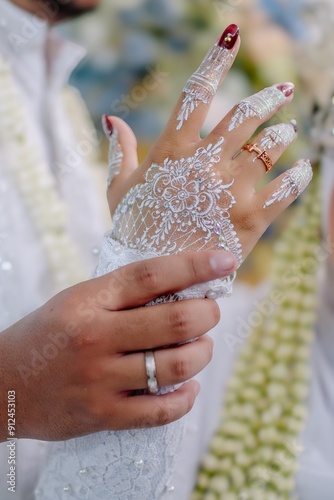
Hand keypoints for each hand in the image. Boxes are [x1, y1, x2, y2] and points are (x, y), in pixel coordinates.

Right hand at [0, 251, 235, 441]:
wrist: (1, 384)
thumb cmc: (47, 335)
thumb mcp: (77, 300)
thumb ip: (123, 293)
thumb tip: (183, 283)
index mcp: (88, 301)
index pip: (151, 275)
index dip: (194, 265)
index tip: (224, 260)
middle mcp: (95, 337)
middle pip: (174, 321)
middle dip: (208, 313)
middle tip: (211, 310)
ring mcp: (99, 379)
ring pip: (176, 365)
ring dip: (203, 353)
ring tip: (202, 346)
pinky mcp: (102, 415)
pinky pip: (161, 410)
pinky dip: (186, 398)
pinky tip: (189, 386)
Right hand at [103, 24, 311, 267]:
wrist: (155, 281)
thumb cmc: (135, 233)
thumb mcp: (119, 190)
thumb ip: (120, 152)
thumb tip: (111, 119)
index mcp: (172, 151)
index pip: (196, 91)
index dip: (216, 58)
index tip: (232, 33)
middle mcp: (205, 164)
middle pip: (245, 114)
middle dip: (268, 98)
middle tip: (282, 91)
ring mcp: (231, 190)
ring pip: (270, 145)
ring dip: (284, 132)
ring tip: (290, 128)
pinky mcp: (253, 219)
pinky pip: (287, 188)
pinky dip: (299, 175)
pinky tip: (304, 168)